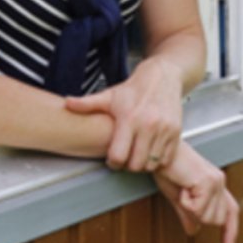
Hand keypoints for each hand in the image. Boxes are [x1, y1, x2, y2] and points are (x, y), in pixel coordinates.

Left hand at [64, 57, 183, 171]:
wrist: (163, 76)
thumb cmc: (134, 89)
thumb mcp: (109, 96)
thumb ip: (87, 103)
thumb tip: (66, 104)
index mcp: (129, 118)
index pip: (118, 156)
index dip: (112, 162)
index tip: (112, 159)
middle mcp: (149, 125)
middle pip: (135, 164)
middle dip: (127, 165)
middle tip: (124, 158)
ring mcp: (165, 130)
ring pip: (151, 164)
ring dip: (142, 164)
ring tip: (137, 154)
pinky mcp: (176, 132)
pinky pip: (166, 159)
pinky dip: (158, 160)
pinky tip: (150, 151)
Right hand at [154, 142, 239, 242]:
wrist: (158, 153)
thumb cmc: (167, 170)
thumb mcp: (177, 196)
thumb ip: (187, 213)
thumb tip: (194, 231)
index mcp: (216, 184)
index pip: (230, 211)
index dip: (231, 231)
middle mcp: (220, 181)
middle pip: (217, 220)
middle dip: (198, 216)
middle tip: (184, 197)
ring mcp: (216, 181)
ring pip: (208, 217)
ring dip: (190, 208)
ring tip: (182, 189)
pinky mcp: (207, 182)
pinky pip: (197, 209)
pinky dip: (185, 202)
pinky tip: (181, 187)